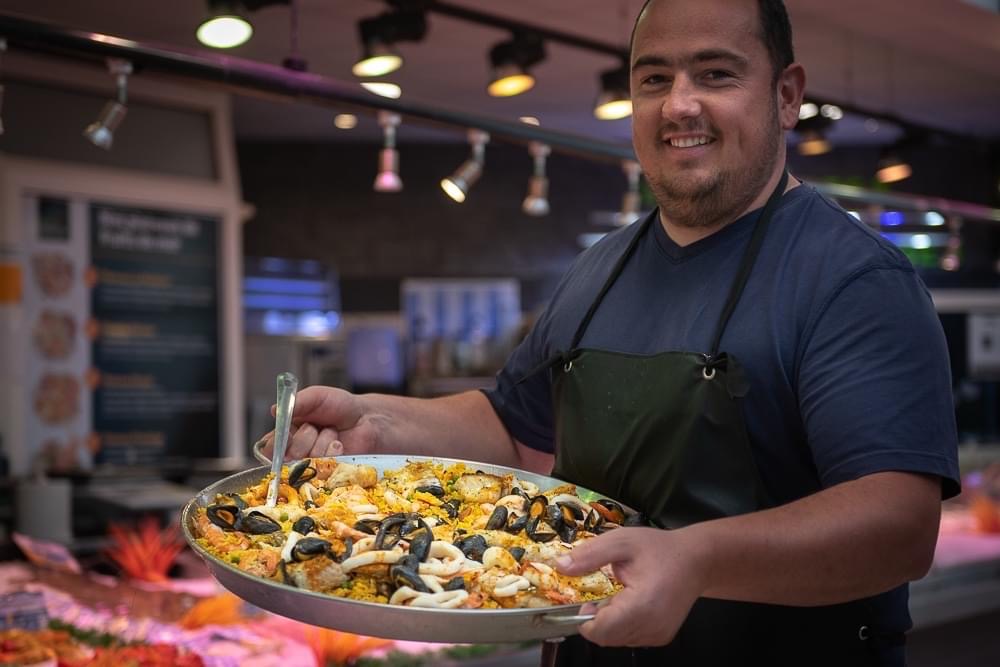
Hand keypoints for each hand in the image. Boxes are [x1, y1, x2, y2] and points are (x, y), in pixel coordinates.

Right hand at [256, 385, 376, 459]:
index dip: (277, 443)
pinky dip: (332, 451)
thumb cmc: (339, 406)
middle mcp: (296, 453)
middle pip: (287, 457)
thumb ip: (296, 402)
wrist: (365, 417)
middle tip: (316, 426)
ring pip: (306, 461)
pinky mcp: (328, 473)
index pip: (270, 448)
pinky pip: (323, 467)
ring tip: (332, 432)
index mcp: (287, 435)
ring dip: (321, 441)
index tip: (286, 434)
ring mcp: (312, 465)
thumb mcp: (316, 396)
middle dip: (304, 437)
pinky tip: (339, 444)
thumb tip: (273, 410)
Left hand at [556, 526, 707, 646]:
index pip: (602, 631)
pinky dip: (622, 625)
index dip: (585, 619)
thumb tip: (560, 567)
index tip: (587, 600)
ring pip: (617, 640)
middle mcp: (652, 626)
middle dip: (596, 619)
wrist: (696, 560)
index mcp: (642, 604)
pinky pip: (630, 638)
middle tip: (605, 593)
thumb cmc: (660, 549)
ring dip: (609, 623)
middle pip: (607, 638)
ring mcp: (658, 635)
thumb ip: (590, 555)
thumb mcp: (621, 541)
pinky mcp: (661, 637)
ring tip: (621, 596)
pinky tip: (631, 603)